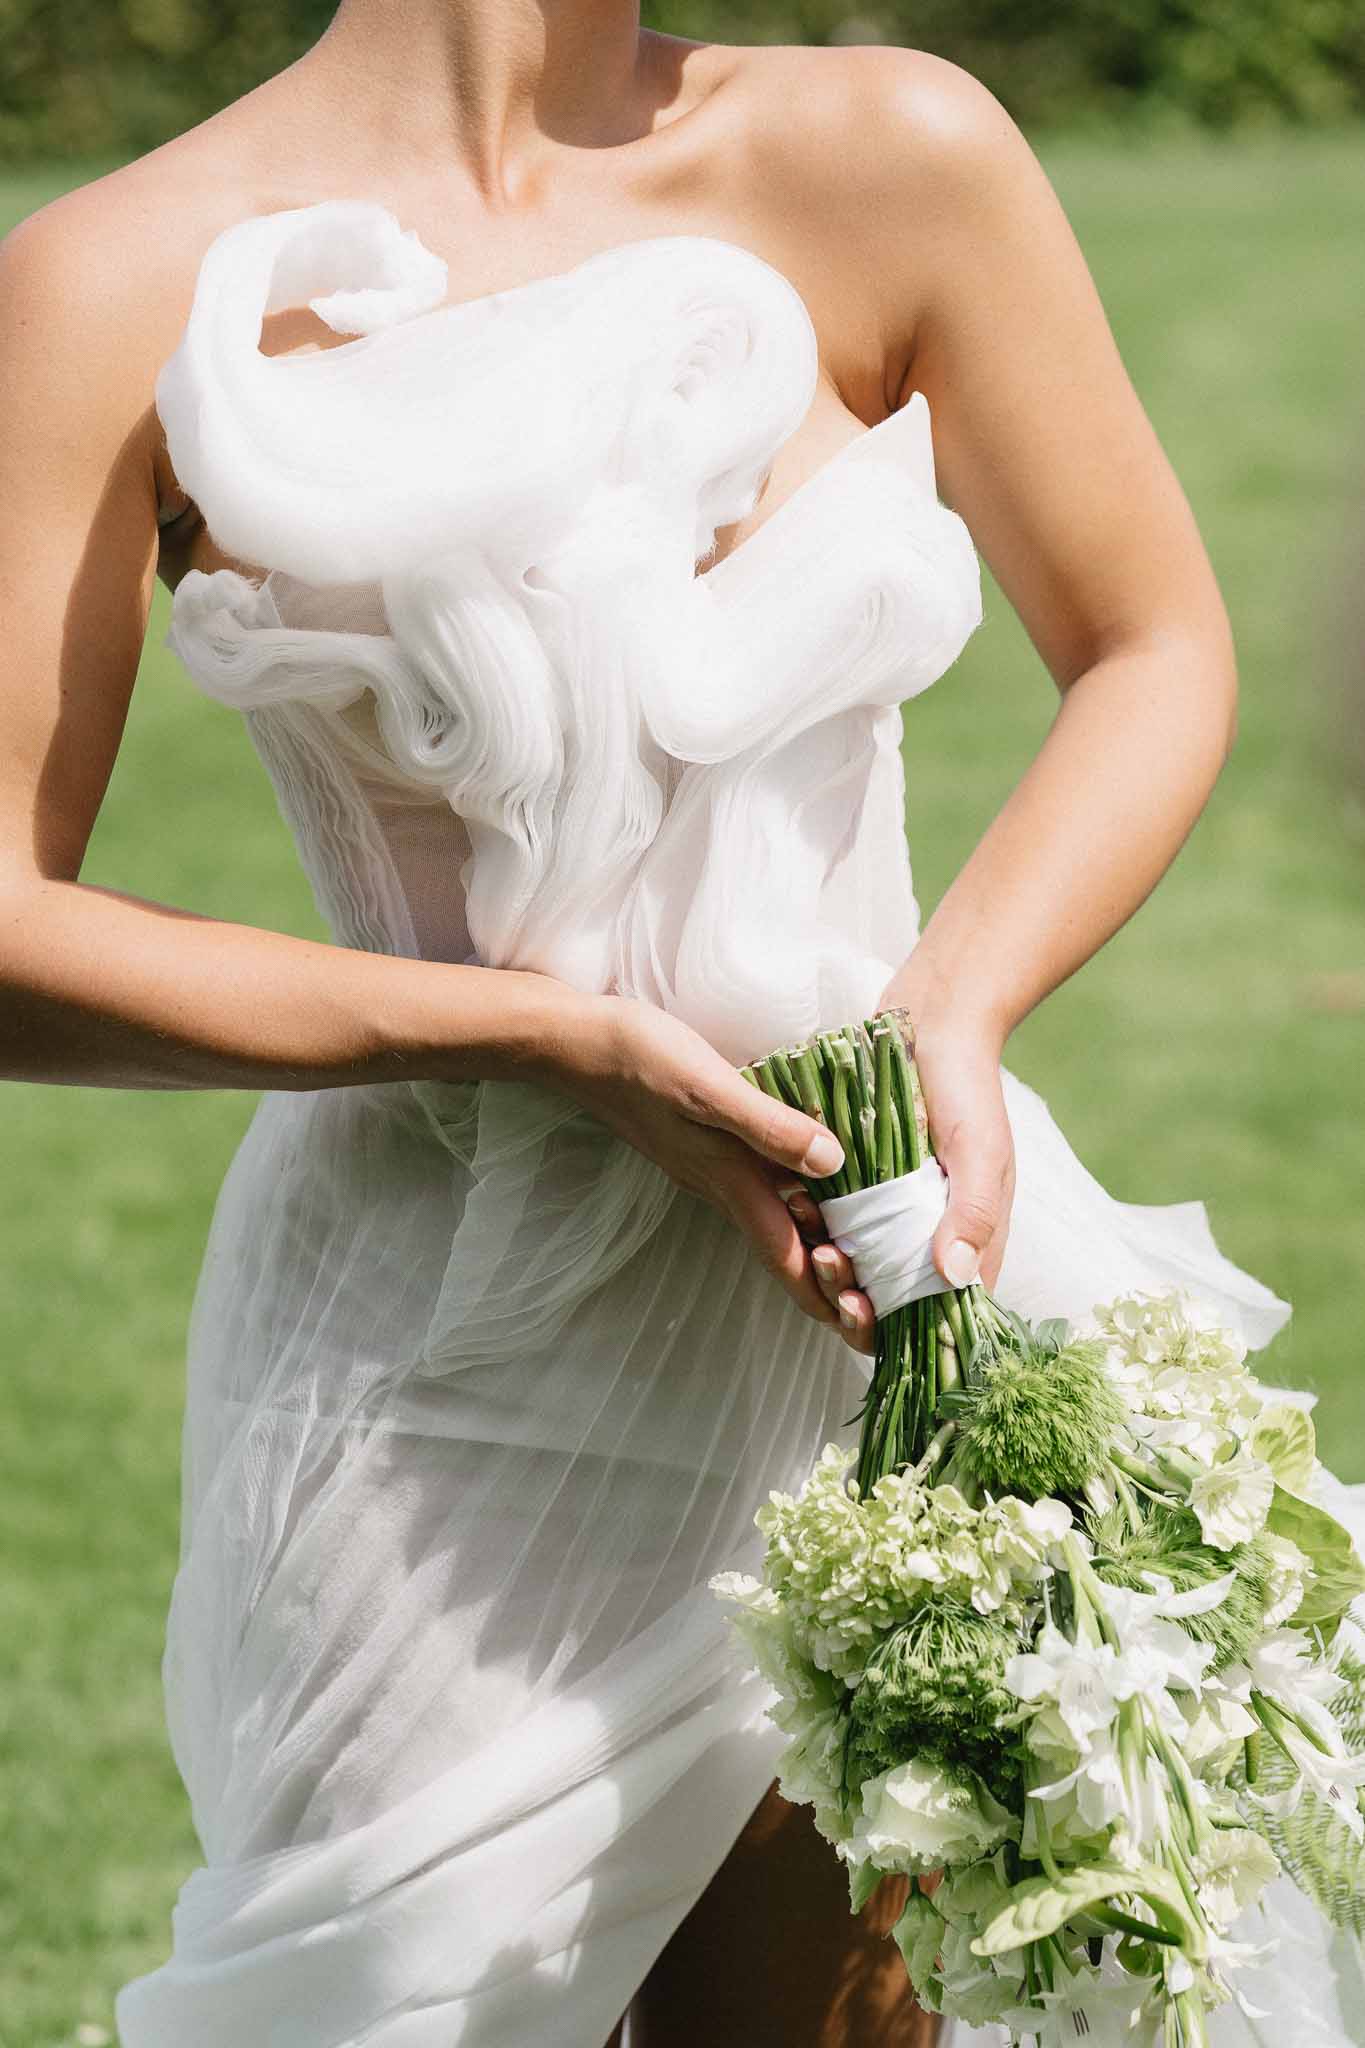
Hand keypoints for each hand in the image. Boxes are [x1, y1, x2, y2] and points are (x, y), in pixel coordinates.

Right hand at [547, 992, 853, 1338]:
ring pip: (778, 1223)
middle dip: (833, 1286)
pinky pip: (766, 1189)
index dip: (828, 1299)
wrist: (577, 1045)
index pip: (786, 1259)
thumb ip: (768, 1126)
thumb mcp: (709, 1087)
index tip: (869, 1328)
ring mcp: (716, 1171)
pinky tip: (827, 1182)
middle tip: (884, 1301)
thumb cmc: (640, 1060)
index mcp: (732, 1183)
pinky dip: (802, 1202)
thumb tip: (833, 1162)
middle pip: (787, 1254)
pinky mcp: (711, 1148)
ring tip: (869, 1253)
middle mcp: (726, 1188)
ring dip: (820, 1246)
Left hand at [785, 1006, 1016, 1354]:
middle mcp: (931, 1232)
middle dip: (856, 1301)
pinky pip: (837, 1221)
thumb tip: (955, 1275)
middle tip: (831, 1269)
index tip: (865, 1315)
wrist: (934, 1019)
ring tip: (816, 1246)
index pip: (942, 1313)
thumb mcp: (980, 1150)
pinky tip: (798, 1215)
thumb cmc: (968, 1087)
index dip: (904, 1330)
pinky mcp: (862, 1182)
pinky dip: (818, 1227)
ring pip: (860, 1265)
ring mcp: (895, 1209)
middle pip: (892, 1298)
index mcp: (970, 1237)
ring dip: (832, 1268)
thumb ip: (973, 1212)